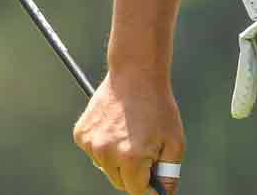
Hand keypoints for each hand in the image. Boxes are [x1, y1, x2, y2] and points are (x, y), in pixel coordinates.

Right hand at [73, 71, 184, 192]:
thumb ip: (169, 173)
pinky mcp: (81, 134)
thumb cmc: (158, 107)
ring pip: (106, 167)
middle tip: (146, 150)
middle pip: (120, 182)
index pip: (136, 190)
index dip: (148, 185)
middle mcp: (106, 153)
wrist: (136, 74)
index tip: (154, 178)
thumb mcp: (174, 141)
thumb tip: (164, 194)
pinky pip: (95, 152)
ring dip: (118, 159)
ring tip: (131, 133)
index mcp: (131, 158)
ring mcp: (91, 144)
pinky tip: (116, 126)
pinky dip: (105, 146)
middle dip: (134, 173)